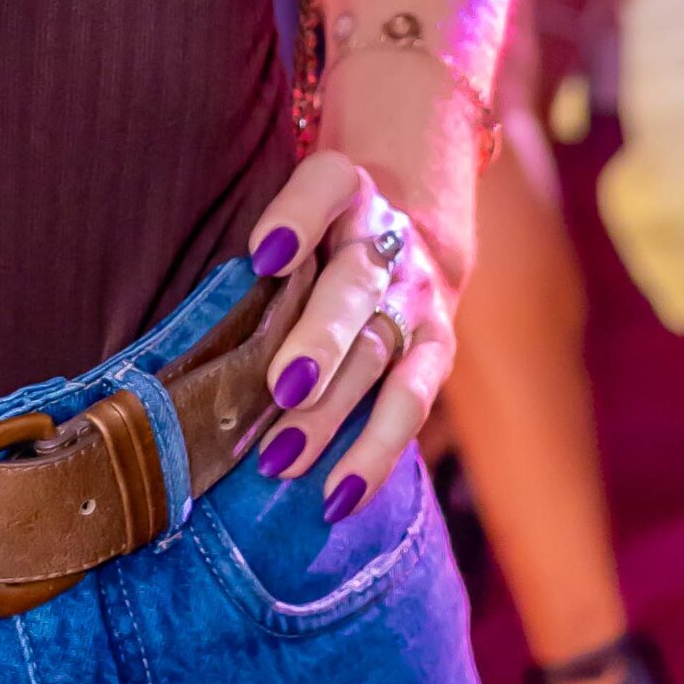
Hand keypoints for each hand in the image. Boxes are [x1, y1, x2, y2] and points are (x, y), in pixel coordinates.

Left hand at [244, 148, 455, 521]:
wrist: (408, 233)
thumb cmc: (323, 227)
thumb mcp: (294, 205)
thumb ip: (269, 234)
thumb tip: (246, 276)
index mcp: (344, 188)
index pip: (323, 187)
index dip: (296, 219)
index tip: (261, 255)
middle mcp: (388, 243)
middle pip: (354, 289)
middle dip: (320, 342)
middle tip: (280, 388)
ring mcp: (417, 301)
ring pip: (378, 359)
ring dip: (333, 414)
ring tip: (281, 458)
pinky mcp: (437, 353)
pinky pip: (410, 407)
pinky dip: (374, 456)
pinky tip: (337, 496)